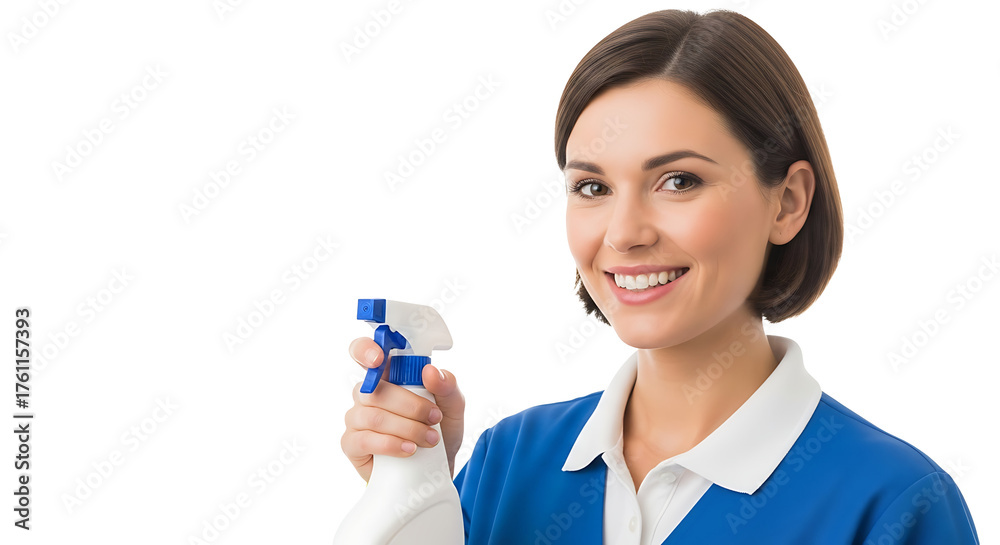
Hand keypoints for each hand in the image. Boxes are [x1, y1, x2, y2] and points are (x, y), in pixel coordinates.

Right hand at [341, 337, 465, 482]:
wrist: (435, 470)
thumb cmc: (440, 431)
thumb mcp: (453, 407)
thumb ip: (447, 386)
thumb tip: (430, 372)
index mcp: (387, 375)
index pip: (365, 352)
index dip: (365, 349)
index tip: (378, 358)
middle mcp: (367, 393)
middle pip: (375, 389)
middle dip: (410, 405)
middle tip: (434, 418)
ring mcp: (356, 418)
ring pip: (373, 416)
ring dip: (406, 428)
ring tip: (430, 440)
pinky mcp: (352, 444)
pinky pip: (364, 440)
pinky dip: (391, 444)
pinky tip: (409, 450)